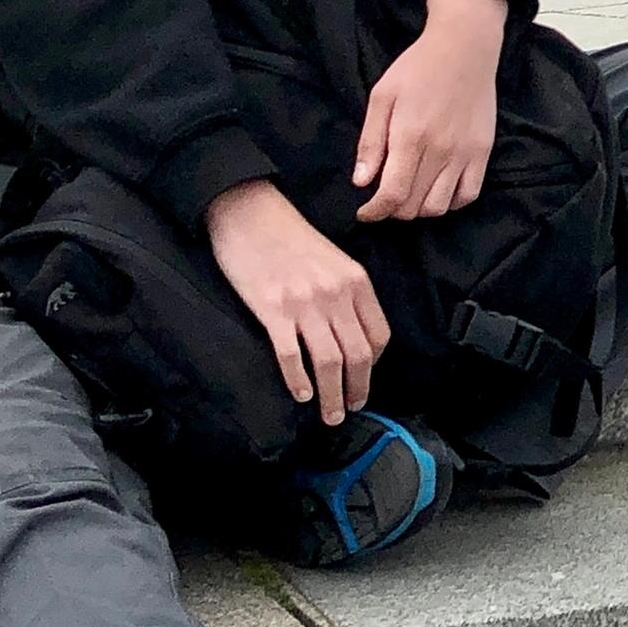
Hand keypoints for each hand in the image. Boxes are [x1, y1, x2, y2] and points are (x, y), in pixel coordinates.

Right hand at [206, 179, 388, 424]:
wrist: (249, 211)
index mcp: (356, 281)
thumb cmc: (289, 237)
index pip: (379, 336)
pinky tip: (299, 394)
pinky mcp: (273, 310)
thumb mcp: (333, 259)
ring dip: (331, 396)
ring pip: (329, 362)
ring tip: (329, 414)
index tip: (363, 381)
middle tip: (349, 410)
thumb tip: (350, 334)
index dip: (374, 366)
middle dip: (357, 390)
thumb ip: (346, 293)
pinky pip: (291, 356)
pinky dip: (298, 381)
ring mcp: (305, 304)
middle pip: (358, 355)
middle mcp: (336, 294)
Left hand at [355, 0, 505, 222]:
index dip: (374, 212)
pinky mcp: (483, 152)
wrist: (464, 48)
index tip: (365, 212)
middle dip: (392, 210)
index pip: (391, 194)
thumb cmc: (417, 68)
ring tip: (410, 194)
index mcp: (410, 137)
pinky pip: (468, 195)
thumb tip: (361, 182)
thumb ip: (371, 141)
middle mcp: (439, 151)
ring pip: (439, 207)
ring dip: (419, 209)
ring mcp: (465, 154)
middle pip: (413, 206)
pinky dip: (450, 202)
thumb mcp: (382, 96)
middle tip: (384, 197)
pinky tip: (437, 190)